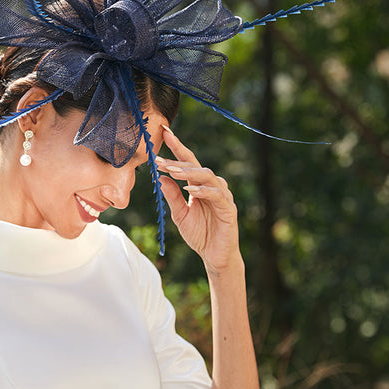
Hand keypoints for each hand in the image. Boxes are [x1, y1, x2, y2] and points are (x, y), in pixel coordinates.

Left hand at [156, 127, 239, 271]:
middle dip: (177, 162)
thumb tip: (160, 178)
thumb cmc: (199, 234)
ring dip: (188, 172)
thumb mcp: (180, 214)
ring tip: (172, 171)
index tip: (164, 133)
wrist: (214, 256)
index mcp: (199, 185)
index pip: (188, 162)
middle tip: (159, 160)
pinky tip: (190, 190)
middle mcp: (212, 186)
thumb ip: (172, 196)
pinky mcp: (229, 208)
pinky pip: (217, 194)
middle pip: (196, 166)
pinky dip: (203, 190)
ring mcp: (222, 196)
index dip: (177, 147)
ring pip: (207, 176)